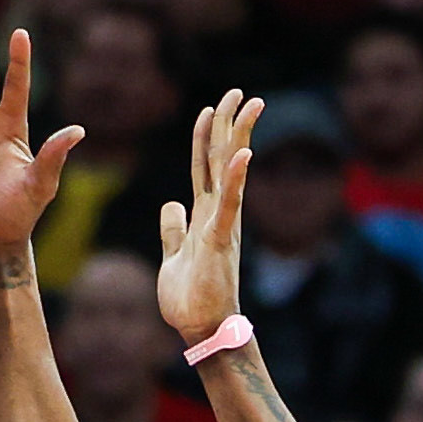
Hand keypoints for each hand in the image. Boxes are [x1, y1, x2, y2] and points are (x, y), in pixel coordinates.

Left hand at [155, 92, 263, 348]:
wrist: (201, 329)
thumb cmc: (190, 297)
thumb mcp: (175, 254)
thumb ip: (173, 228)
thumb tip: (171, 204)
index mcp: (206, 215)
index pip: (206, 166)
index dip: (208, 137)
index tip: (213, 108)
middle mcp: (218, 214)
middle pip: (222, 159)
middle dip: (230, 124)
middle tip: (241, 91)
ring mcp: (222, 225)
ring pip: (230, 172)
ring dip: (240, 137)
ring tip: (251, 105)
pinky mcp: (220, 241)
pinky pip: (230, 205)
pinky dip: (236, 179)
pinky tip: (244, 154)